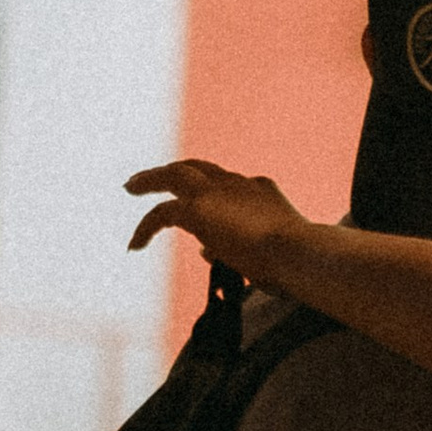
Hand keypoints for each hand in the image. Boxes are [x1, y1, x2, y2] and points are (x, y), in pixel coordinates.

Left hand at [125, 159, 306, 276]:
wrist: (300, 252)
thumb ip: (234, 249)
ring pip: (175, 175)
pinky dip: (145, 227)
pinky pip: (161, 213)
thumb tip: (204, 251)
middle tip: (150, 179)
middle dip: (175, 172)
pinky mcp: (198, 208)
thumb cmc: (295, 262)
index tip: (204, 226)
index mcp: (261, 191)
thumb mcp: (266, 252)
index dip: (214, 199)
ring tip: (131, 187)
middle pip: (199, 168)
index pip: (231, 188)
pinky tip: (135, 246)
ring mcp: (217, 192)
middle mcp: (238, 184)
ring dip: (151, 179)